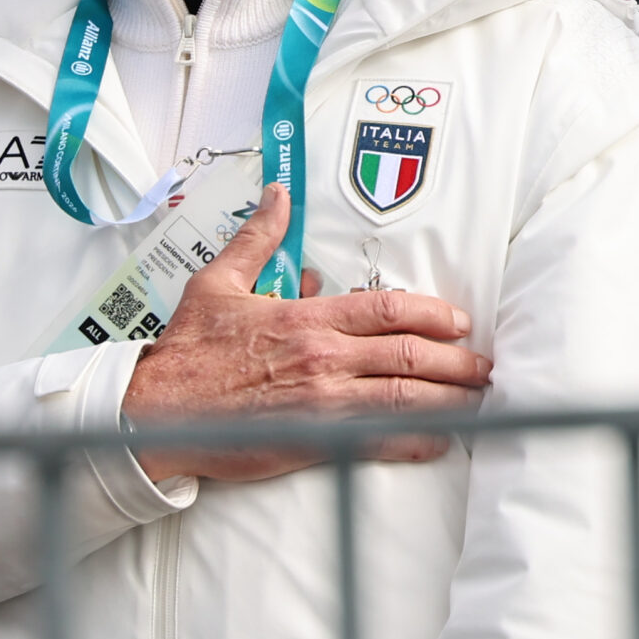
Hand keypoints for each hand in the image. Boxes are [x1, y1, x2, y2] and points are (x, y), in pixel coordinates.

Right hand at [122, 184, 489, 482]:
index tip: (459, 322)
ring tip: (479, 399)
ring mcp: (322, 402)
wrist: (153, 412)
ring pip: (405, 397)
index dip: (435, 314)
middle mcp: (323, 358)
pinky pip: (378, 440)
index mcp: (307, 318)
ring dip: (450, 399)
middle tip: (485, 365)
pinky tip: (442, 438)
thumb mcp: (217, 284)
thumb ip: (257, 241)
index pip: (390, 309)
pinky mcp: (314, 440)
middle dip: (458, 360)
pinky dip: (417, 439)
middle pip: (410, 354)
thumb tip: (276, 198)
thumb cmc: (187, 352)